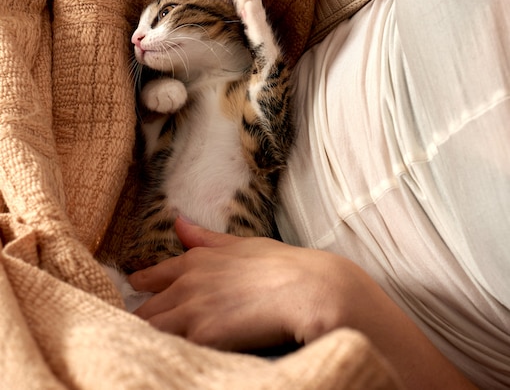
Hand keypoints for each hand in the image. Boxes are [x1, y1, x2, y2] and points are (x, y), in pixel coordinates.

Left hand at [129, 218, 477, 388]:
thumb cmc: (281, 266)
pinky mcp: (203, 336)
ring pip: (150, 328)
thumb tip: (178, 221)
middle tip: (132, 328)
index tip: (133, 292)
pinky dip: (163, 351)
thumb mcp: (242, 244)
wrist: (309, 288)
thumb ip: (206, 238)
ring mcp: (193, 309)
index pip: (153, 275)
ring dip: (146, 336)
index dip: (141, 286)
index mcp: (197, 259)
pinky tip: (160, 356)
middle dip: (140, 318)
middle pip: (145, 308)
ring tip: (140, 346)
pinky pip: (170, 348)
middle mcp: (188, 282)